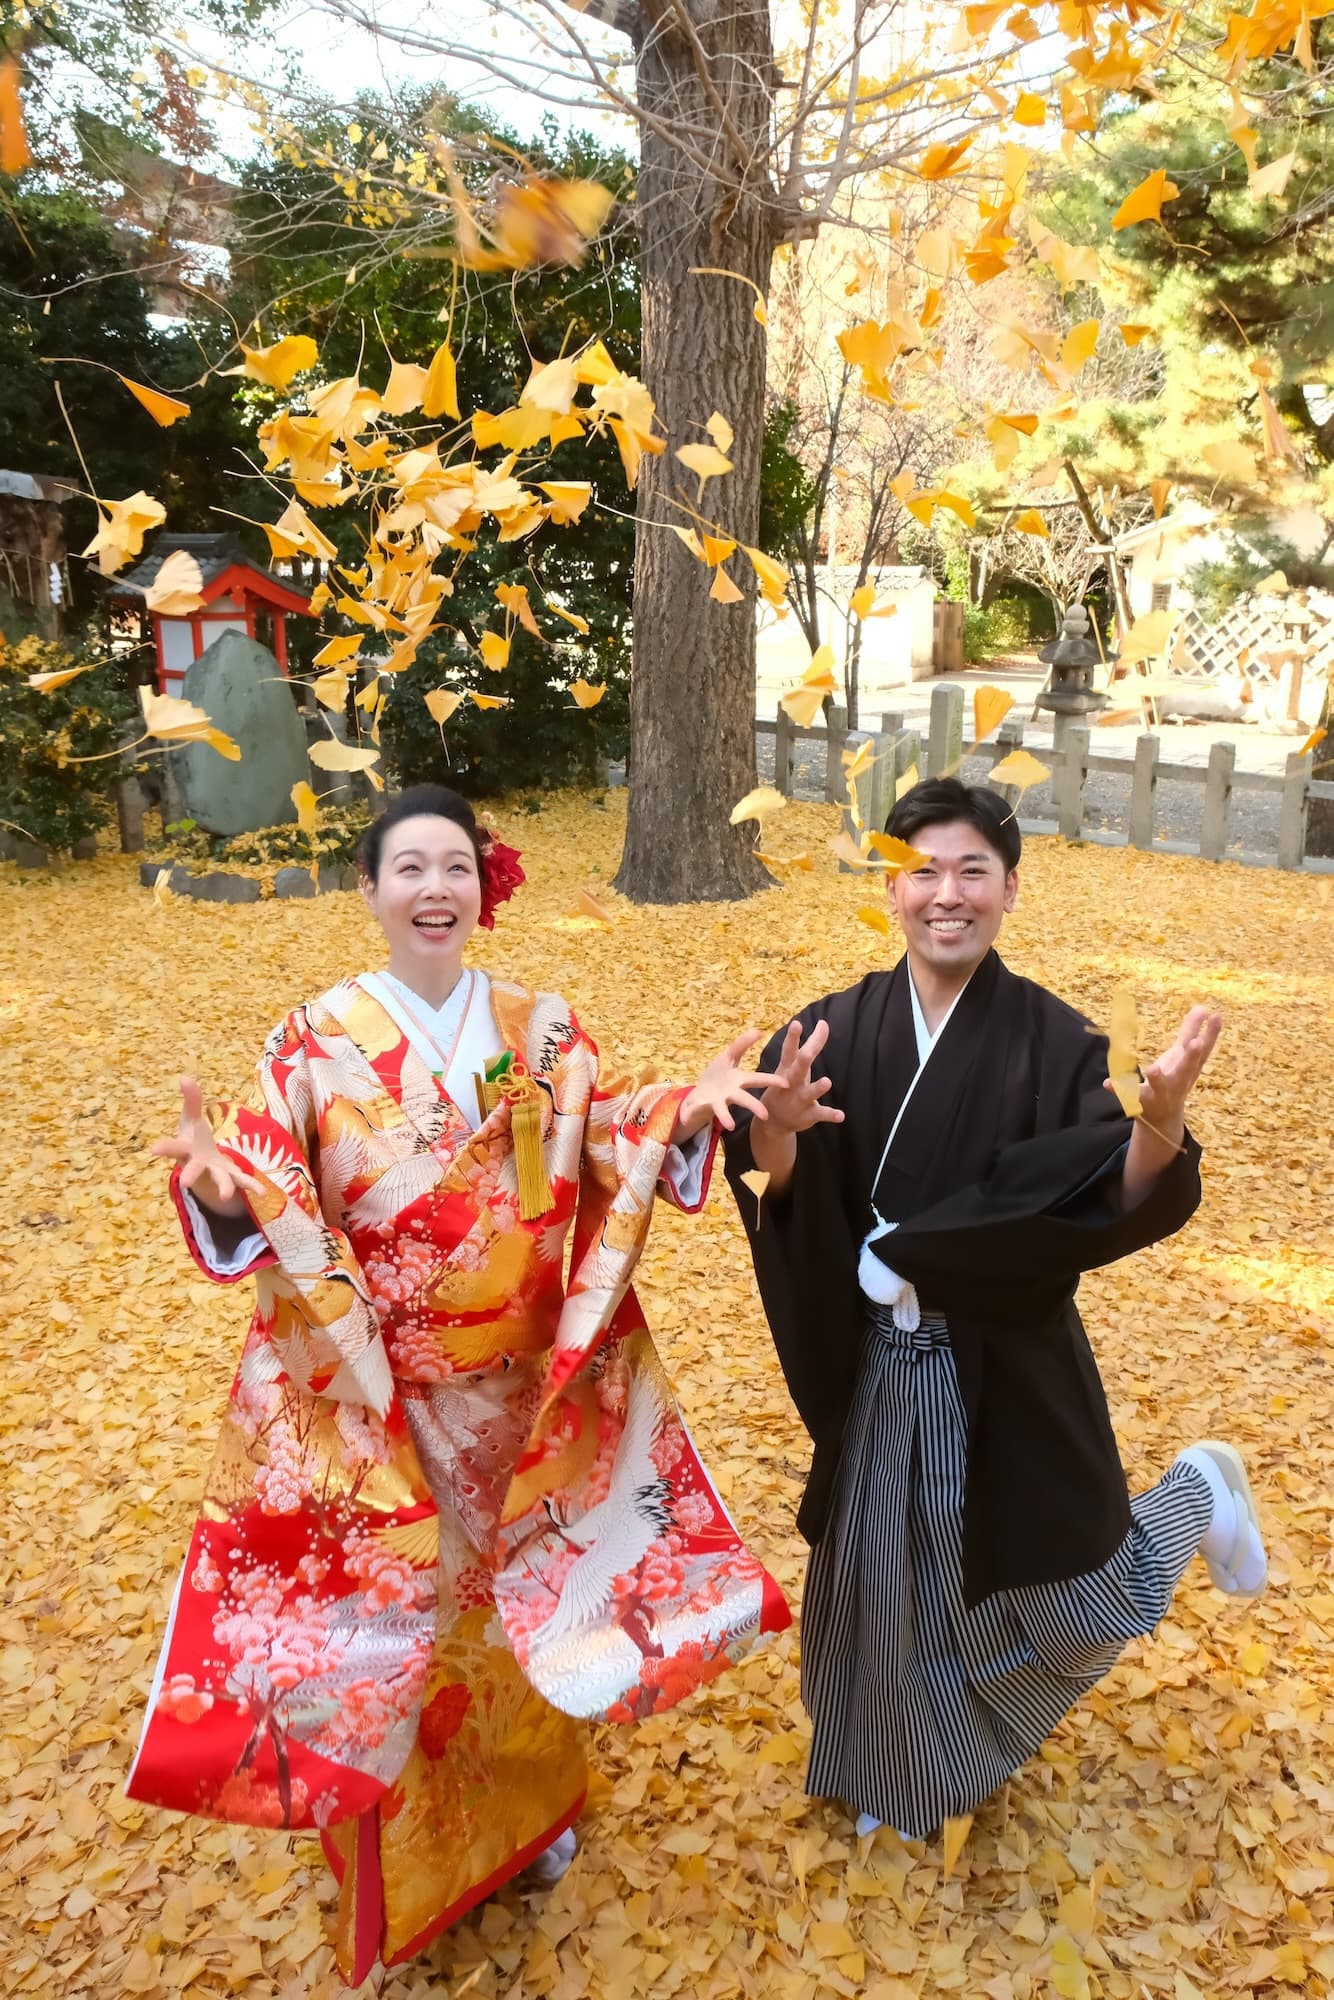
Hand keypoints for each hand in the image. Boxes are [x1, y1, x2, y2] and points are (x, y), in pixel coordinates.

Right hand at [151, 1076, 259, 1216]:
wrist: (202, 1162)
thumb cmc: (193, 1139)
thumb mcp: (191, 1118)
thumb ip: (191, 1099)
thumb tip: (184, 1077)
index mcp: (185, 1149)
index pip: (173, 1147)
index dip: (165, 1148)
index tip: (154, 1149)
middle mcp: (198, 1164)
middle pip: (193, 1169)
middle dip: (190, 1175)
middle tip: (185, 1184)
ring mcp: (215, 1172)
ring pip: (219, 1180)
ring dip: (224, 1187)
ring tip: (226, 1196)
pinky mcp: (230, 1175)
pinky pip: (241, 1181)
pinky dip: (251, 1186)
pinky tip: (262, 1192)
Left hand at [675, 1030, 788, 1139]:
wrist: (702, 1090)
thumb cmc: (721, 1073)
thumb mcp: (730, 1056)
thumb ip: (742, 1044)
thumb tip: (758, 1030)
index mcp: (739, 1080)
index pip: (758, 1079)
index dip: (772, 1080)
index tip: (786, 1083)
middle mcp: (730, 1093)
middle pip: (744, 1099)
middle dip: (753, 1106)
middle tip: (765, 1115)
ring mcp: (716, 1101)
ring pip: (722, 1110)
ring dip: (725, 1117)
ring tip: (730, 1126)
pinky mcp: (700, 1104)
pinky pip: (693, 1110)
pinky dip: (688, 1113)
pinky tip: (683, 1119)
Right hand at [759, 1018, 844, 1135]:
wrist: (773, 1121)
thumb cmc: (786, 1085)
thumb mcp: (792, 1066)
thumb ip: (810, 1045)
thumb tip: (824, 1023)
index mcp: (787, 1069)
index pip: (789, 1051)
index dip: (793, 1037)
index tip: (796, 1023)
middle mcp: (791, 1083)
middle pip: (798, 1070)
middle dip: (802, 1061)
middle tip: (807, 1052)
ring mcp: (799, 1100)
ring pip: (809, 1093)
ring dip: (817, 1088)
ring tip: (827, 1082)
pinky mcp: (808, 1114)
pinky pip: (821, 1114)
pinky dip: (830, 1115)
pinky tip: (841, 1116)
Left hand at [1107, 1005, 1222, 1145]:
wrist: (1164, 1118)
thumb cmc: (1176, 1078)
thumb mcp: (1184, 1058)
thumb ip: (1191, 1032)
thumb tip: (1203, 1008)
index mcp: (1190, 1069)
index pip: (1203, 1051)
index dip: (1211, 1035)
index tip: (1216, 1017)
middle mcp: (1178, 1081)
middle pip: (1187, 1069)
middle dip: (1191, 1057)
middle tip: (1196, 1043)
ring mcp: (1160, 1093)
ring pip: (1159, 1086)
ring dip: (1158, 1078)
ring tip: (1153, 1069)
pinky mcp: (1141, 1101)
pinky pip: (1129, 1096)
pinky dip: (1119, 1090)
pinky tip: (1108, 1083)